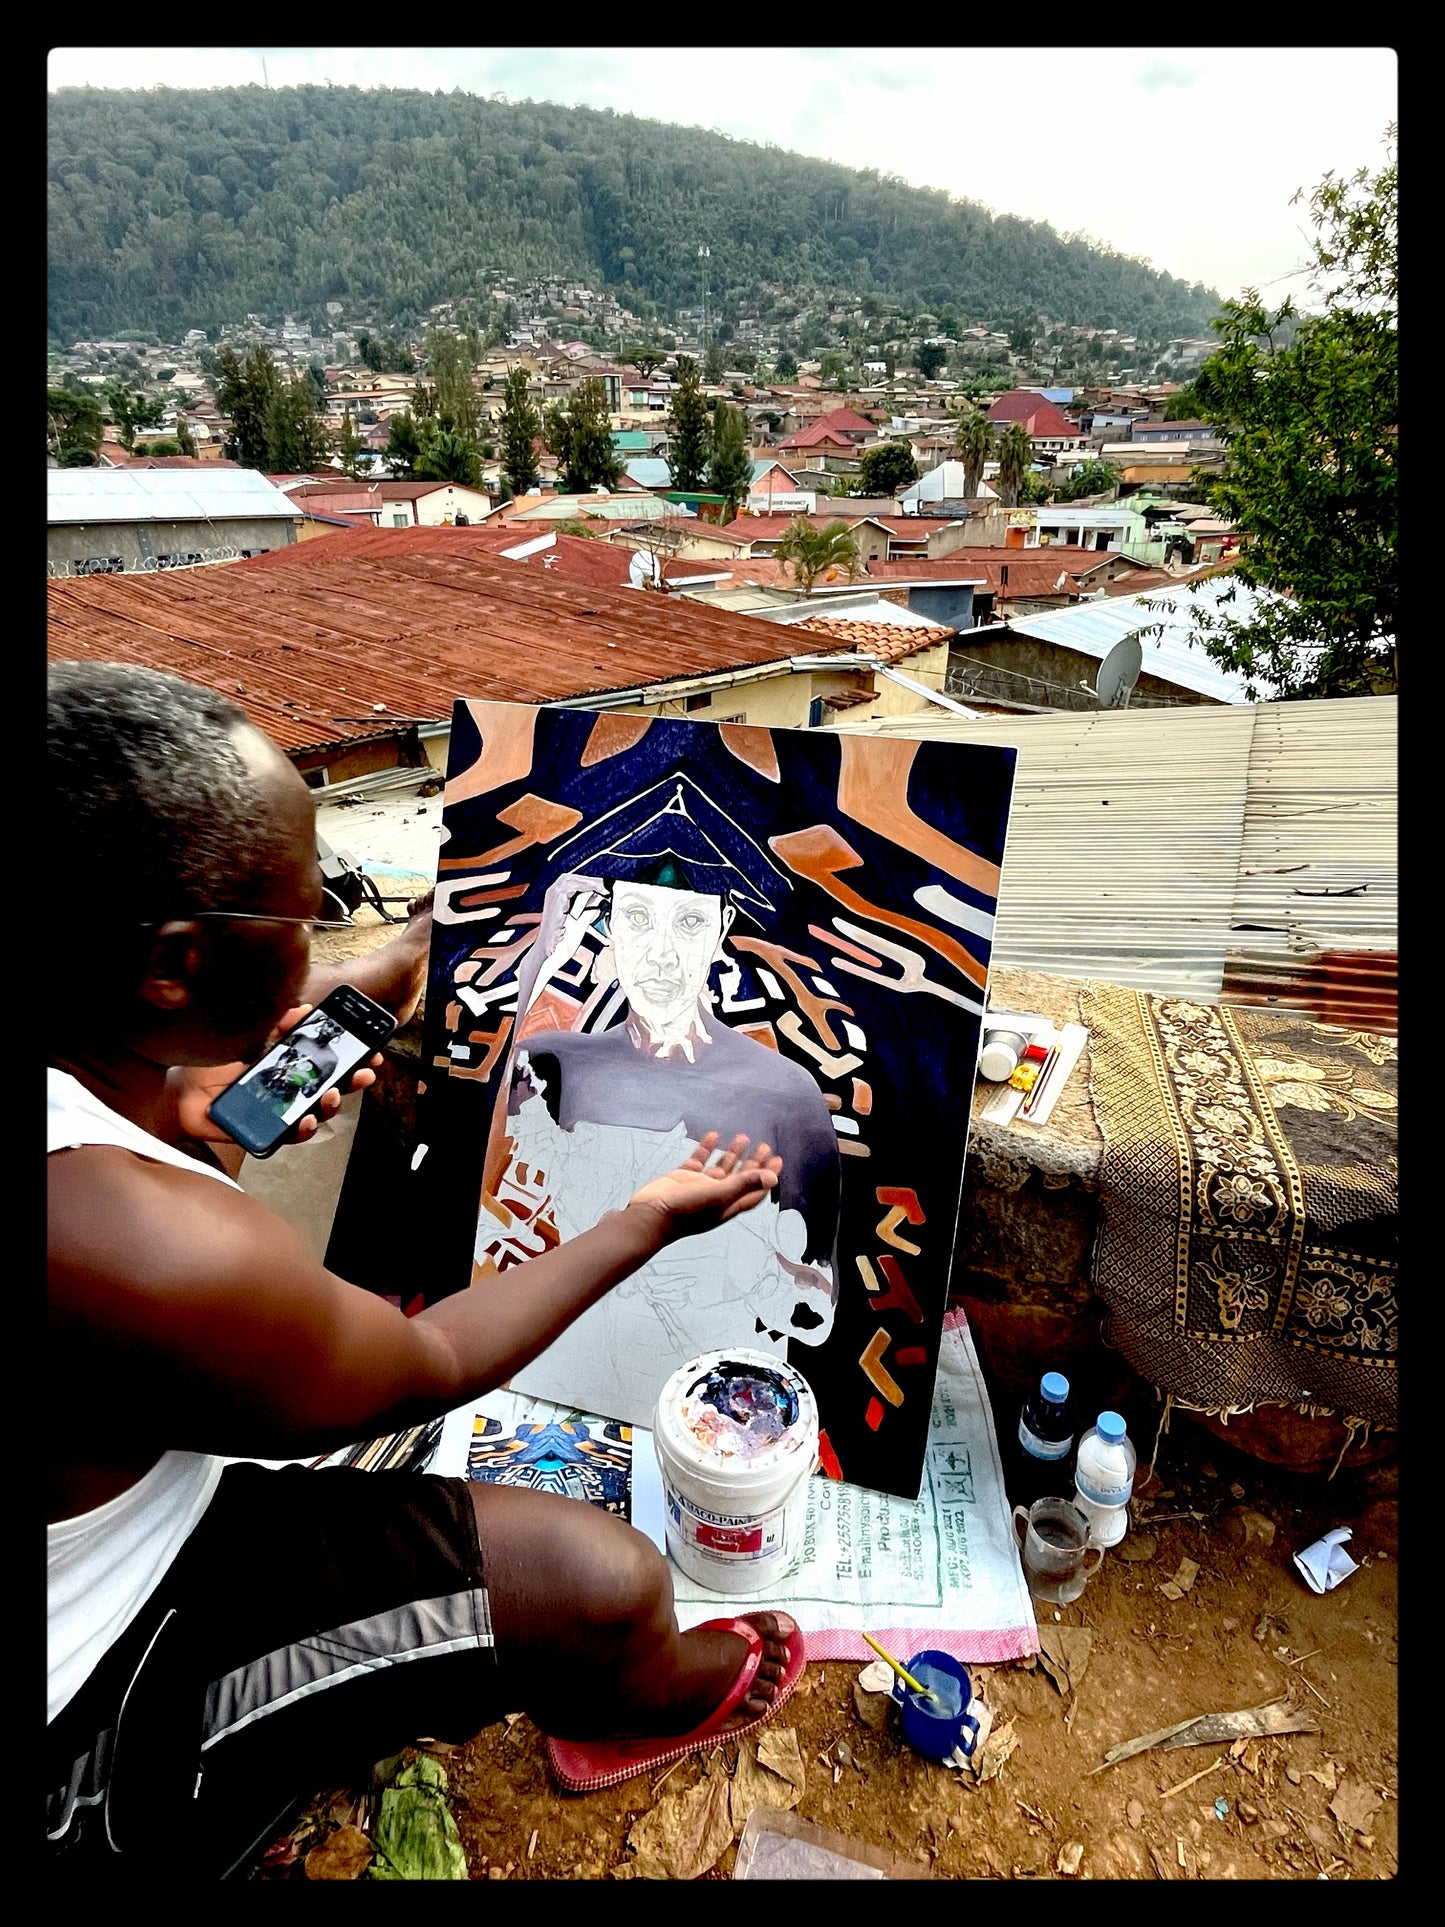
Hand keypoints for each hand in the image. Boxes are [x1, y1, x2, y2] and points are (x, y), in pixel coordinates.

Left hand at [167, 1004, 382, 1148]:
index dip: (352, 1061)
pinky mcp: (265, 1132)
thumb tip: (304, 1008)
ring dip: (330, 1106)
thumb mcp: (247, 1036)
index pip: (328, 1064)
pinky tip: (307, 1120)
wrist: (179, 1091)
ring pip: (316, 1114)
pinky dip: (302, 1129)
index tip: (372, 1054)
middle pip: (331, 1089)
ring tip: (332, 1095)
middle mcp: (289, 1091)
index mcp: (289, 1067)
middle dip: (352, 1082)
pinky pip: (290, 1135)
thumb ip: (275, 1024)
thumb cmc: (212, 1065)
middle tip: (364, 1075)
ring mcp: (279, 1113)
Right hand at [627, 1132, 781, 1243]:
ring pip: (720, 1167)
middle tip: (764, 1145)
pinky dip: (707, 1148)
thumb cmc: (686, 1211)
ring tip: (743, 1136)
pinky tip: (713, 1135)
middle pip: (740, 1177)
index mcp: (728, 1205)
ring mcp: (699, 1186)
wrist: (651, 1214)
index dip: (767, 1177)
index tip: (777, 1160)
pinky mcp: (683, 1177)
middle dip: (753, 1163)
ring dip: (732, 1153)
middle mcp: (716, 1196)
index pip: (754, 1191)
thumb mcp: (720, 1196)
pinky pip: (699, 1159)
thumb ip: (744, 1184)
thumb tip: (773, 1178)